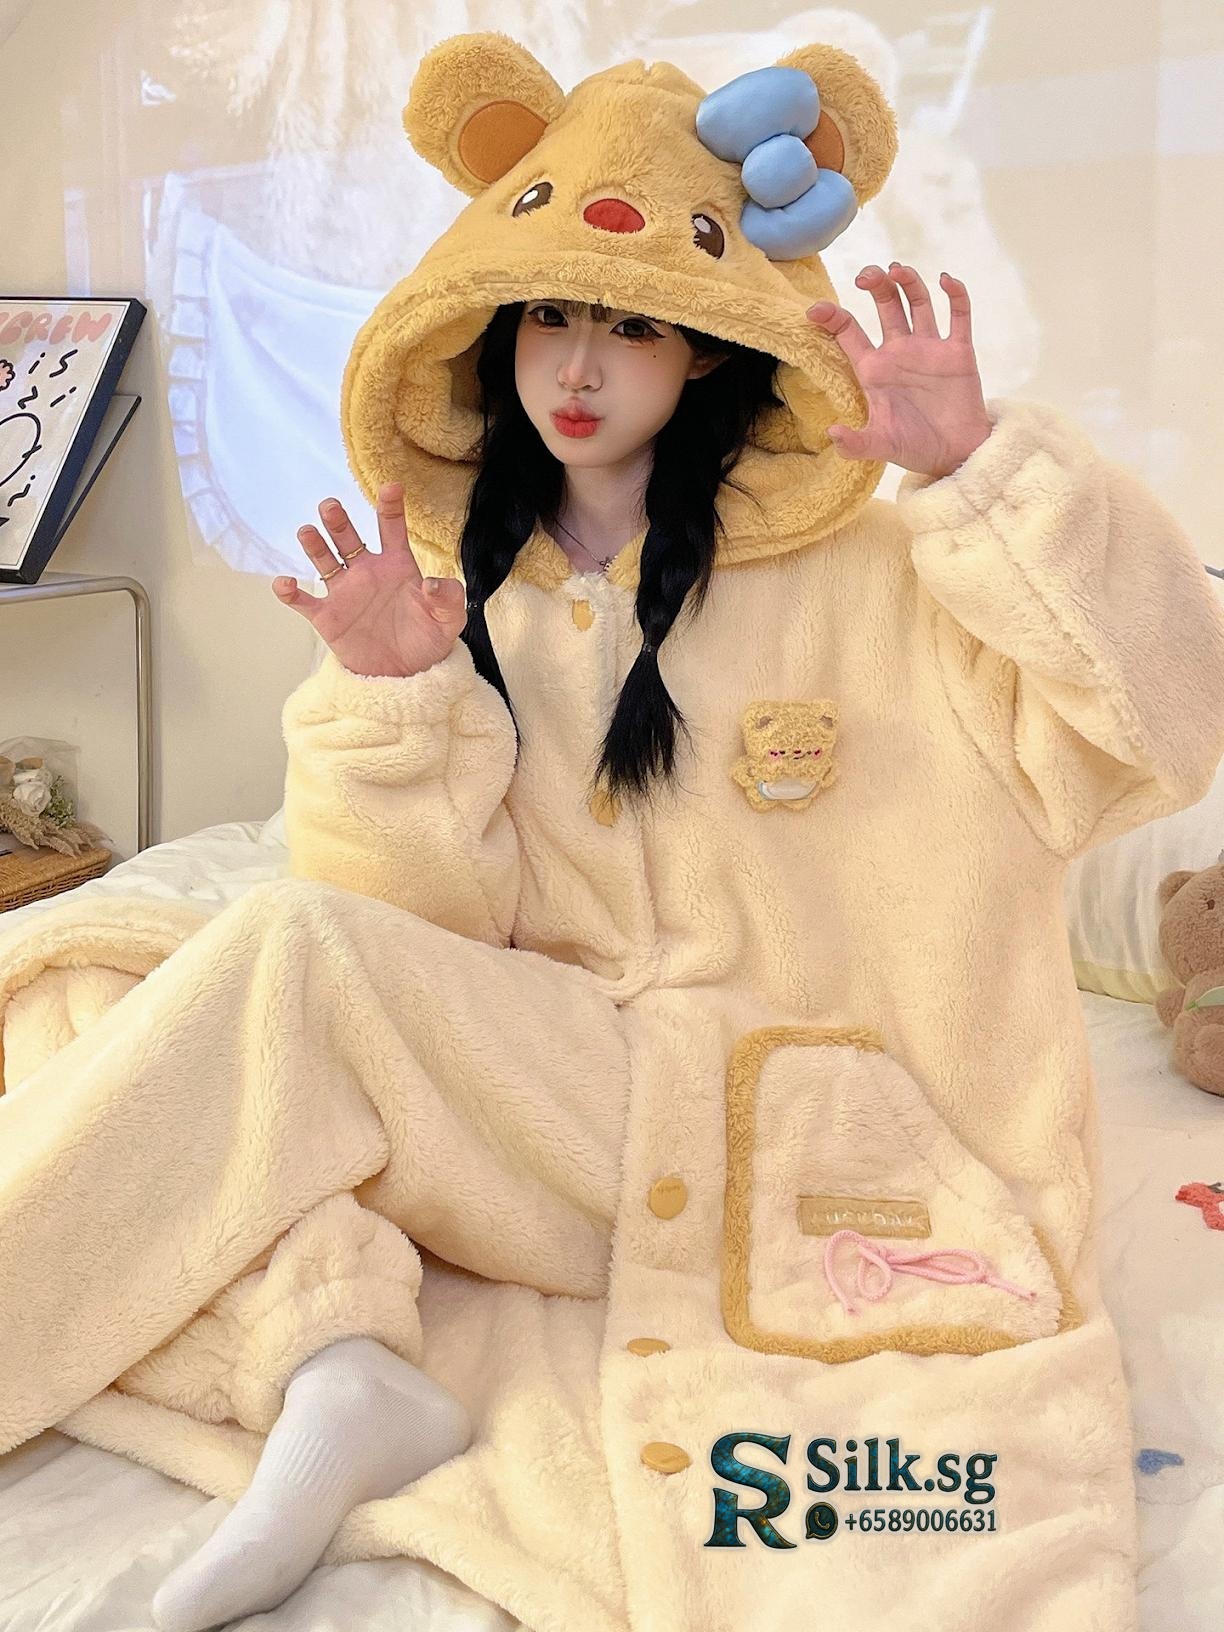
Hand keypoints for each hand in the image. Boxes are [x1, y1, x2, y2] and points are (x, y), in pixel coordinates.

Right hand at [273, 482, 466, 677]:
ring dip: (314, 546)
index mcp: (396, 565)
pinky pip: (304, 601)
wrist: (408, 674)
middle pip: (348, 538)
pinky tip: (285, 584)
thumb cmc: (428, 639)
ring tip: (307, 532)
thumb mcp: (449, 619)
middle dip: (338, 521)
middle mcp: (367, 572)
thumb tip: (432, 583)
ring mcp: (345, 592)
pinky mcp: (328, 617)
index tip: (391, 487)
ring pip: (324, 561)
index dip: (390, 506)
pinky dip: (291, 592)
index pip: (391, 528)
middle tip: (330, 506)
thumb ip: (448, 597)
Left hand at [806, 265, 992, 479]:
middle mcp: (899, 351)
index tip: (815, 309)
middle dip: (876, 284)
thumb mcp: (881, 446)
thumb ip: (856, 442)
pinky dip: (955, 294)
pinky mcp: (958, 352)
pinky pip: (959, 315)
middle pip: (885, 305)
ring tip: (898, 270)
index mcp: (874, 369)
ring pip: (918, 302)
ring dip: (909, 282)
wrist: (955, 455)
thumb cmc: (915, 448)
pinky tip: (946, 280)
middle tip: (867, 276)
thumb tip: (831, 433)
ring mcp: (929, 348)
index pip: (849, 333)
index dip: (832, 317)